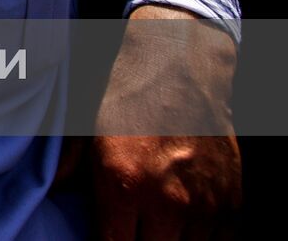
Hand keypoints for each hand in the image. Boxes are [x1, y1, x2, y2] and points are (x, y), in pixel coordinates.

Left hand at [91, 5, 240, 238]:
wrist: (180, 65)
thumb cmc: (126, 95)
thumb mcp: (85, 128)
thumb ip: (69, 168)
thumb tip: (55, 192)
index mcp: (124, 184)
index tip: (107, 236)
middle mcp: (168, 201)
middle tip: (131, 228)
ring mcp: (205, 204)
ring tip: (156, 226)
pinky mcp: (232, 200)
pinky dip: (200, 239)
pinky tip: (183, 227)